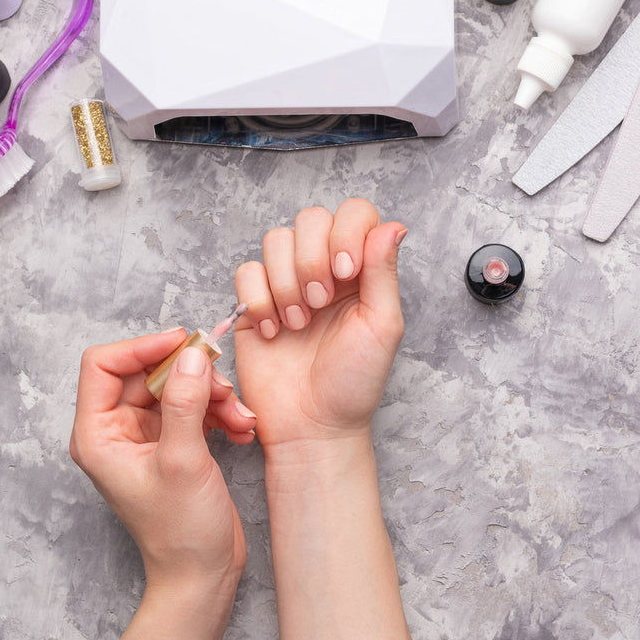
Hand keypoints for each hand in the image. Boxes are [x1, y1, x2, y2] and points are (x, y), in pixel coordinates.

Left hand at [70, 330, 256, 589]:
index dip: (143, 347)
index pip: (104, 365)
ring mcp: (145, 437)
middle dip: (190, 376)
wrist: (202, 575)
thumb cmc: (180, 532)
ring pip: (176, 387)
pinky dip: (219, 411)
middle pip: (148, 372)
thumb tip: (191, 355)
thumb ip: (184, 404)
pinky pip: (193, 407)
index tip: (183, 343)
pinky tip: (241, 428)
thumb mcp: (183, 461)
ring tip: (239, 417)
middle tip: (223, 388)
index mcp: (98, 434)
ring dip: (212, 395)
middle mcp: (116, 431)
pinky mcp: (173, 444)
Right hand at [233, 199, 405, 447]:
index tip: (346, 272)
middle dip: (312, 260)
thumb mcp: (383, 326)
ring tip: (299, 323)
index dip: (346, 232)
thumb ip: (383, 272)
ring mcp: (287, 284)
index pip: (354, 214)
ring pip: (276, 241)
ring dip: (286, 283)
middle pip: (310, 219)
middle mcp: (324, 269)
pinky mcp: (255, 304)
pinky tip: (275, 331)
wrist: (312, 425)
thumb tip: (393, 225)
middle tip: (320, 303)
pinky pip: (247, 272)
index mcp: (361, 270)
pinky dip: (259, 300)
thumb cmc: (353, 383)